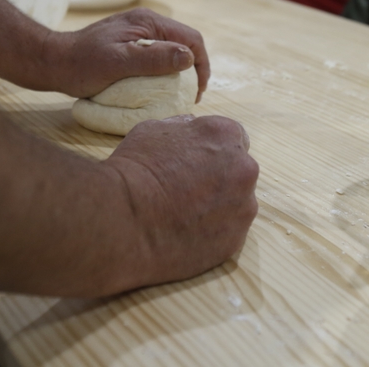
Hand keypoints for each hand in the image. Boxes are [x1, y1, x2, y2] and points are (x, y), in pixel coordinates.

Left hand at [46, 8, 209, 99]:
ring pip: (171, 49)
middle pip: (184, 42)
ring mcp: (137, 32)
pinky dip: (165, 70)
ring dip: (179, 70)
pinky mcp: (129, 43)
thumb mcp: (119, 63)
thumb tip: (188, 58)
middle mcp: (146, 22)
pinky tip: (160, 87)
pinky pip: (157, 54)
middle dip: (193, 68)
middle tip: (191, 96)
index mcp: (148, 22)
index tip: (197, 90)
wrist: (53, 62)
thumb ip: (154, 58)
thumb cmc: (82, 64)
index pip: (191, 38)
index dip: (201, 64)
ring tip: (179, 94)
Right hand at [102, 115, 258, 290]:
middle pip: (238, 171)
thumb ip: (184, 128)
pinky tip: (187, 234)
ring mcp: (243, 207)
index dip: (212, 151)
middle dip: (219, 178)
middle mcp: (244, 169)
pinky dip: (214, 232)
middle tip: (187, 190)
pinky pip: (229, 232)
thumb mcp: (154, 128)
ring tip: (185, 215)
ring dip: (219, 206)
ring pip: (236, 203)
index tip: (194, 163)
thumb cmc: (135, 168)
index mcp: (226, 136)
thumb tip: (192, 129)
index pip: (232, 139)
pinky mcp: (236, 240)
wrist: (124, 219)